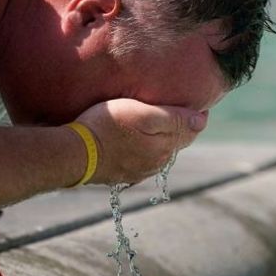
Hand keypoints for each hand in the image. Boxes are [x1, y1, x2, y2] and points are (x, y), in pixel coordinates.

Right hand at [74, 99, 206, 184]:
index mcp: (166, 148)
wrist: (74, 153)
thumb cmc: (107, 126)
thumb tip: (202, 120)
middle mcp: (156, 163)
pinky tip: (135, 139)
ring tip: (154, 120)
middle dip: (179, 126)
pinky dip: (144, 147)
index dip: (195, 115)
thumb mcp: (143, 114)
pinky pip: (141, 159)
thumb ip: (174, 118)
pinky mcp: (122, 174)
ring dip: (161, 137)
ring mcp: (138, 171)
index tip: (195, 101)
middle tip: (175, 107)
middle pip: (176, 141)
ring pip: (159, 151)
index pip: (191, 130)